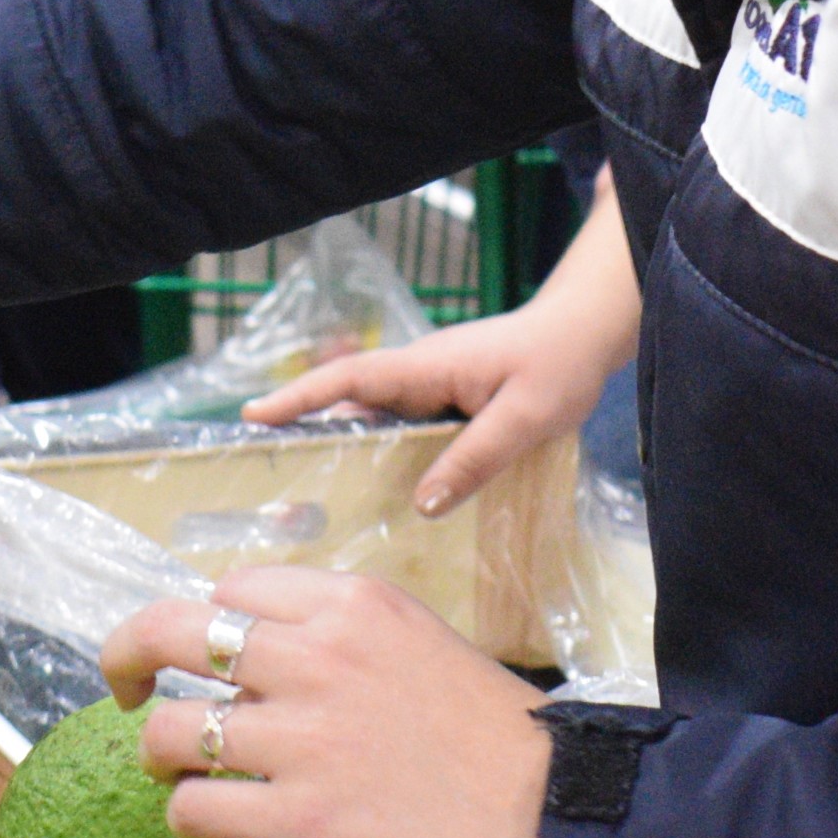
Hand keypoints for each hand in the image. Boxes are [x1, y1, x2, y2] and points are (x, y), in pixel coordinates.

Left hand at [108, 570, 547, 837]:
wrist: (556, 822)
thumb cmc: (503, 743)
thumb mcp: (425, 646)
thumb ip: (346, 641)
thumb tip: (271, 659)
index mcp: (351, 604)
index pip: (233, 589)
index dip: (210, 624)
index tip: (208, 657)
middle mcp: (313, 656)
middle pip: (169, 632)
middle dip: (127, 655)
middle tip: (122, 687)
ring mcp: (298, 739)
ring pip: (166, 730)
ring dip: (160, 754)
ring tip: (178, 774)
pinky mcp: (296, 819)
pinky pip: (192, 809)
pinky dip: (186, 818)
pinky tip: (214, 826)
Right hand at [246, 296, 623, 515]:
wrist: (586, 333)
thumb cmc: (559, 364)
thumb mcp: (524, 417)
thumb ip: (475, 459)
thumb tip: (422, 504)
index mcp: (428, 367)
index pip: (350, 378)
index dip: (300, 396)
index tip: (251, 415)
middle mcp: (420, 374)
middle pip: (349, 401)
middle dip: (302, 428)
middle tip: (262, 474)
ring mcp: (432, 386)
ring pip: (375, 417)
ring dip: (341, 445)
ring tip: (307, 496)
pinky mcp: (447, 400)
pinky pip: (403, 427)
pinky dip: (381, 451)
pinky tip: (379, 491)